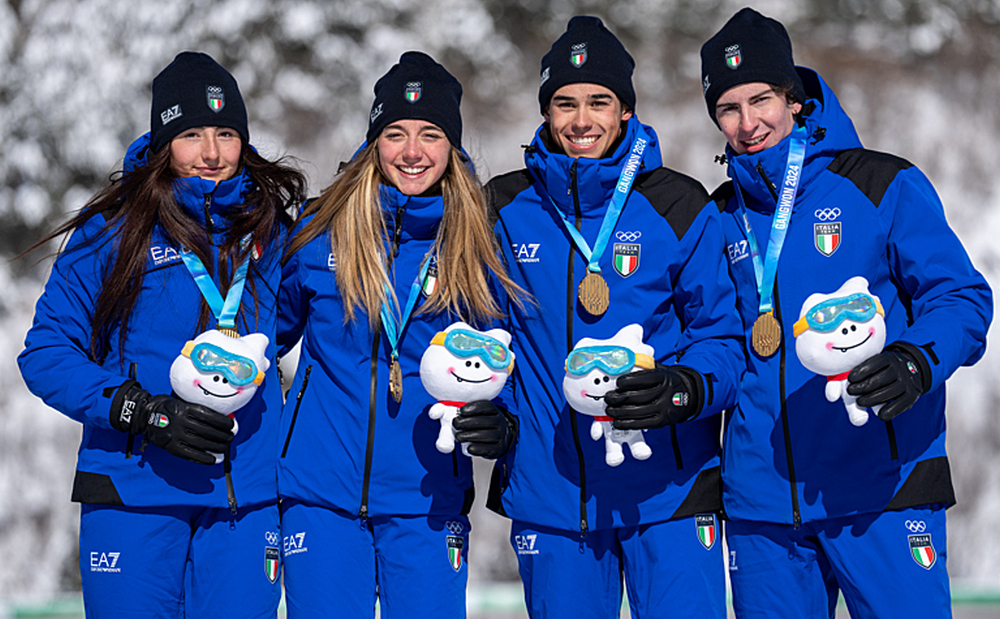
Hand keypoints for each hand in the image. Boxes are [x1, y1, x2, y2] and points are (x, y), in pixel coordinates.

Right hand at [110, 382, 234, 464]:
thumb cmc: (168, 407)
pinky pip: (190, 455)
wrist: (144, 415)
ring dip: (216, 447)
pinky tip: (213, 459)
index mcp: (184, 408)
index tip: (231, 425)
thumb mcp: (181, 401)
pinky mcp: (170, 447)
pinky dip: (203, 458)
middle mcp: (180, 421)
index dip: (223, 422)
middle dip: (222, 435)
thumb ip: (197, 409)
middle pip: (207, 431)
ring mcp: (174, 435)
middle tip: (230, 437)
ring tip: (225, 447)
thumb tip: (220, 418)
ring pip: (201, 443)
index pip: (209, 416)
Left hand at [453, 400, 516, 458]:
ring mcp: (500, 436)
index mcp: (492, 411)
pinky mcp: (497, 449)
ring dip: (469, 436)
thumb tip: (434, 412)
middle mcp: (499, 422)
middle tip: (455, 424)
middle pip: (484, 421)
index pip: (486, 406)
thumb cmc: (478, 424)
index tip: (462, 411)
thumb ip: (450, 412)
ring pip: (486, 435)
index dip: (474, 408)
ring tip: (458, 437)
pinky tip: (468, 447)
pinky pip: (488, 449)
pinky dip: (477, 449)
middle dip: (467, 422)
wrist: (497, 439)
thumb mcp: (470, 415)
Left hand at [604, 365, 702, 429]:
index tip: (617, 383)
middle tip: (608, 397)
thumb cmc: (667, 381)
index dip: (626, 381)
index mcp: (663, 376)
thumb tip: (622, 364)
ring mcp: (664, 408)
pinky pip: (642, 424)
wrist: (689, 395)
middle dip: (618, 398)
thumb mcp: (660, 369)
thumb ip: (644, 367)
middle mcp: (665, 392)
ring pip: (637, 411)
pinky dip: (627, 424)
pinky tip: (617, 422)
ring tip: (609, 409)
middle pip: (637, 396)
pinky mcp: (662, 421)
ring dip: (619, 412)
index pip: (642, 378)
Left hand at [847, 345, 926, 420]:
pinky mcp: (912, 394)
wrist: (911, 369)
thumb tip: (838, 390)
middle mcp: (899, 369)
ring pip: (889, 392)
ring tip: (860, 402)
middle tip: (851, 392)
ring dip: (872, 400)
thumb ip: (860, 372)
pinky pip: (901, 404)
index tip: (850, 378)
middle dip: (863, 387)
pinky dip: (890, 411)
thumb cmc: (883, 370)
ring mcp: (907, 381)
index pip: (875, 363)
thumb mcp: (874, 364)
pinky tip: (880, 414)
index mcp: (889, 358)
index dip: (861, 371)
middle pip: (880, 380)